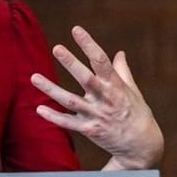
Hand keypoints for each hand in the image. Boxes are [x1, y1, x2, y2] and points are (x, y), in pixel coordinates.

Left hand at [31, 26, 163, 170]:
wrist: (141, 146)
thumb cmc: (137, 114)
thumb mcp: (133, 91)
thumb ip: (123, 72)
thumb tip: (120, 53)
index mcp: (116, 86)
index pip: (101, 61)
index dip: (88, 44)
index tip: (76, 30)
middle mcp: (105, 99)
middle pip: (86, 78)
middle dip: (72, 63)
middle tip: (57, 48)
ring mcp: (96, 115)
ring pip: (70, 100)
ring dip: (51, 89)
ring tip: (34, 77)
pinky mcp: (90, 130)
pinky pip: (68, 123)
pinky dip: (54, 117)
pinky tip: (39, 109)